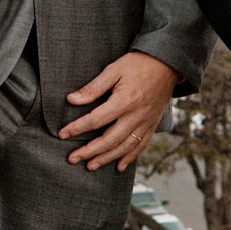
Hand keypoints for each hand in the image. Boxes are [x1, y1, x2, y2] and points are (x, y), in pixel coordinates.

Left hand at [61, 51, 177, 170]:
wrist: (167, 63)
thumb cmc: (138, 64)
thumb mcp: (113, 70)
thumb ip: (93, 87)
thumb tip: (72, 100)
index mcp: (125, 100)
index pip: (96, 120)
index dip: (77, 128)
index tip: (63, 134)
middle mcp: (136, 115)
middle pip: (110, 140)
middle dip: (90, 151)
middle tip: (73, 158)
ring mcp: (146, 122)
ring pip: (125, 147)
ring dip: (107, 158)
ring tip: (91, 166)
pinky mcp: (153, 124)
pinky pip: (142, 145)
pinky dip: (130, 157)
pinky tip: (119, 166)